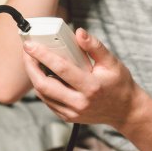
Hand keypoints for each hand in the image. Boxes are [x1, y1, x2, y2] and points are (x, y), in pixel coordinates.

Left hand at [22, 28, 138, 128]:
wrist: (125, 111)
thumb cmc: (119, 84)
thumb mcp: (112, 62)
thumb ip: (95, 46)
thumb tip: (79, 33)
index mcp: (91, 87)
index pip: (61, 69)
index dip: (43, 55)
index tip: (30, 44)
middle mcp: (79, 103)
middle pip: (44, 85)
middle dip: (31, 67)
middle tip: (27, 52)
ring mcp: (72, 113)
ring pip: (43, 94)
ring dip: (34, 76)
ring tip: (32, 61)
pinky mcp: (68, 117)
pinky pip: (48, 101)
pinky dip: (42, 87)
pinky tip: (42, 75)